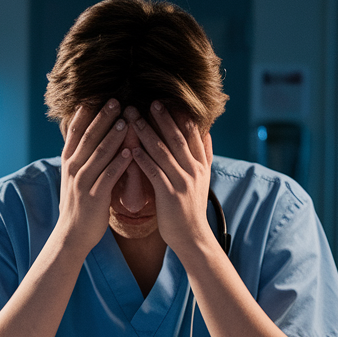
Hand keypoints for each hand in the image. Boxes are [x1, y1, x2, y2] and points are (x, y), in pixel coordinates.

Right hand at [57, 99, 132, 255]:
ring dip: (112, 136)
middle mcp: (72, 169)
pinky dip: (118, 163)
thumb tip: (91, 138)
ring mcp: (82, 183)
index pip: (76, 132)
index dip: (86, 113)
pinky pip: (107, 176)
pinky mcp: (94, 197)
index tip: (97, 96)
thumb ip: (83, 158)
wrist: (72, 235)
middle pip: (88, 138)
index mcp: (68, 162)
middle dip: (102, 118)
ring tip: (126, 120)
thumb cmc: (79, 204)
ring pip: (98, 154)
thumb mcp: (75, 177)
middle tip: (116, 100)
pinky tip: (129, 152)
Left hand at [127, 102, 213, 255]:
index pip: (192, 134)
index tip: (167, 99)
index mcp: (202, 164)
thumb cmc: (191, 208)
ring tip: (132, 117)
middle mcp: (194, 170)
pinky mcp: (170, 195)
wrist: (192, 237)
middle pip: (177, 137)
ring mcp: (183, 182)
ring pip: (163, 151)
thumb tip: (206, 131)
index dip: (180, 116)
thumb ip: (204, 155)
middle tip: (149, 100)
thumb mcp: (203, 179)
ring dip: (146, 132)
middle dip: (162, 118)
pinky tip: (131, 147)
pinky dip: (142, 158)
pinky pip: (154, 171)